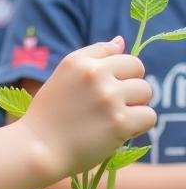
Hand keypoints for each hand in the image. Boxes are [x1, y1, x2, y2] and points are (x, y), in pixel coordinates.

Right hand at [21, 36, 154, 178]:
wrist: (38, 148)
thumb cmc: (50, 114)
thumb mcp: (64, 77)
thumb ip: (93, 58)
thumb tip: (121, 40)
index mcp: (78, 60)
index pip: (115, 50)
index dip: (114, 70)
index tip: (100, 86)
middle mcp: (94, 74)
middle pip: (137, 67)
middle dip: (129, 84)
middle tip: (112, 103)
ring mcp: (108, 97)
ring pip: (145, 91)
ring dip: (135, 105)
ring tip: (113, 117)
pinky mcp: (120, 122)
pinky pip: (149, 116)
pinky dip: (138, 125)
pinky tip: (119, 130)